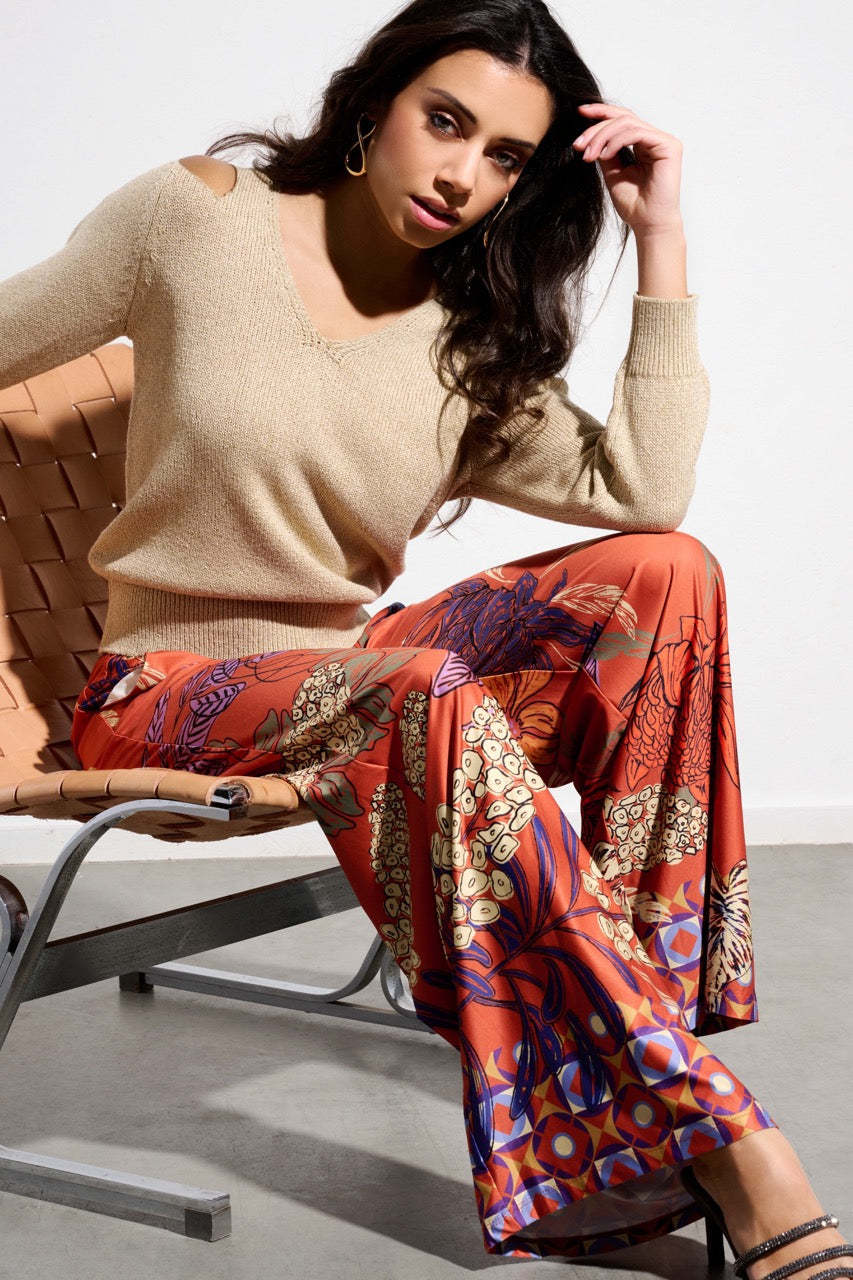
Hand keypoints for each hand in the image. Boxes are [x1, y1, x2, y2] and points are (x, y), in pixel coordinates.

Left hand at [573, 103, 683, 236]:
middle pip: (622, 118)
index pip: (622, 119)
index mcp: (643, 144)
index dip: (601, 113)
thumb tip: (590, 135)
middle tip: (579, 145)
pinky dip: (616, 141)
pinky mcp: (668, 146)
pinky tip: (604, 155)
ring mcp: (662, 141)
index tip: (580, 112)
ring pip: (627, 123)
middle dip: (596, 128)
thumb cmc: (634, 205)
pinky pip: (636, 132)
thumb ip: (605, 152)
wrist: (648, 224)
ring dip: (602, 136)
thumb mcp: (612, 173)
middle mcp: (654, 139)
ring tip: (589, 155)